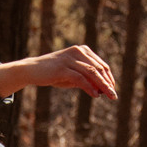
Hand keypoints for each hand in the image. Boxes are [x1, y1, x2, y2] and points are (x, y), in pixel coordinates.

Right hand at [0, 47, 116, 101]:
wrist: (32, 70)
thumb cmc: (52, 73)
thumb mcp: (72, 76)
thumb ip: (85, 80)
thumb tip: (100, 90)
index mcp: (82, 51)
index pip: (101, 65)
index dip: (109, 78)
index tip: (112, 89)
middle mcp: (78, 51)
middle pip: (99, 68)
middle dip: (108, 83)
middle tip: (114, 95)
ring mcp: (70, 59)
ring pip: (92, 73)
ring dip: (102, 86)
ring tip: (109, 96)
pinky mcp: (63, 68)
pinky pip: (80, 78)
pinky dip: (89, 87)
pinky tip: (95, 95)